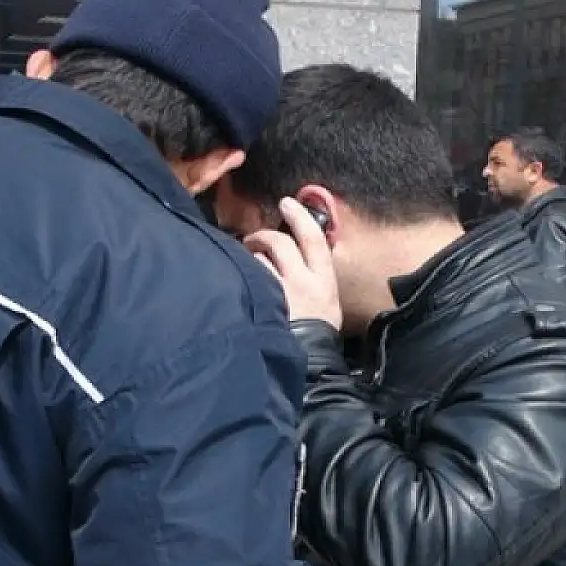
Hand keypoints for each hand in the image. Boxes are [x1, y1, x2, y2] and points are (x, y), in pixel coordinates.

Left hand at [243, 198, 342, 329]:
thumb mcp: (328, 302)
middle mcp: (302, 282)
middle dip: (263, 235)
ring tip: (245, 263)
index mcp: (324, 279)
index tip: (287, 202)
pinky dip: (241, 275)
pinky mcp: (262, 305)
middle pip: (280, 243)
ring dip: (250, 256)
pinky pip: (247, 279)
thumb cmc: (319, 334)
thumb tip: (299, 255)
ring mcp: (279, 293)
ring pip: (259, 260)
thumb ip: (314, 277)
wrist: (310, 362)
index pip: (313, 238)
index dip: (299, 216)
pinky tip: (236, 281)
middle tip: (253, 239)